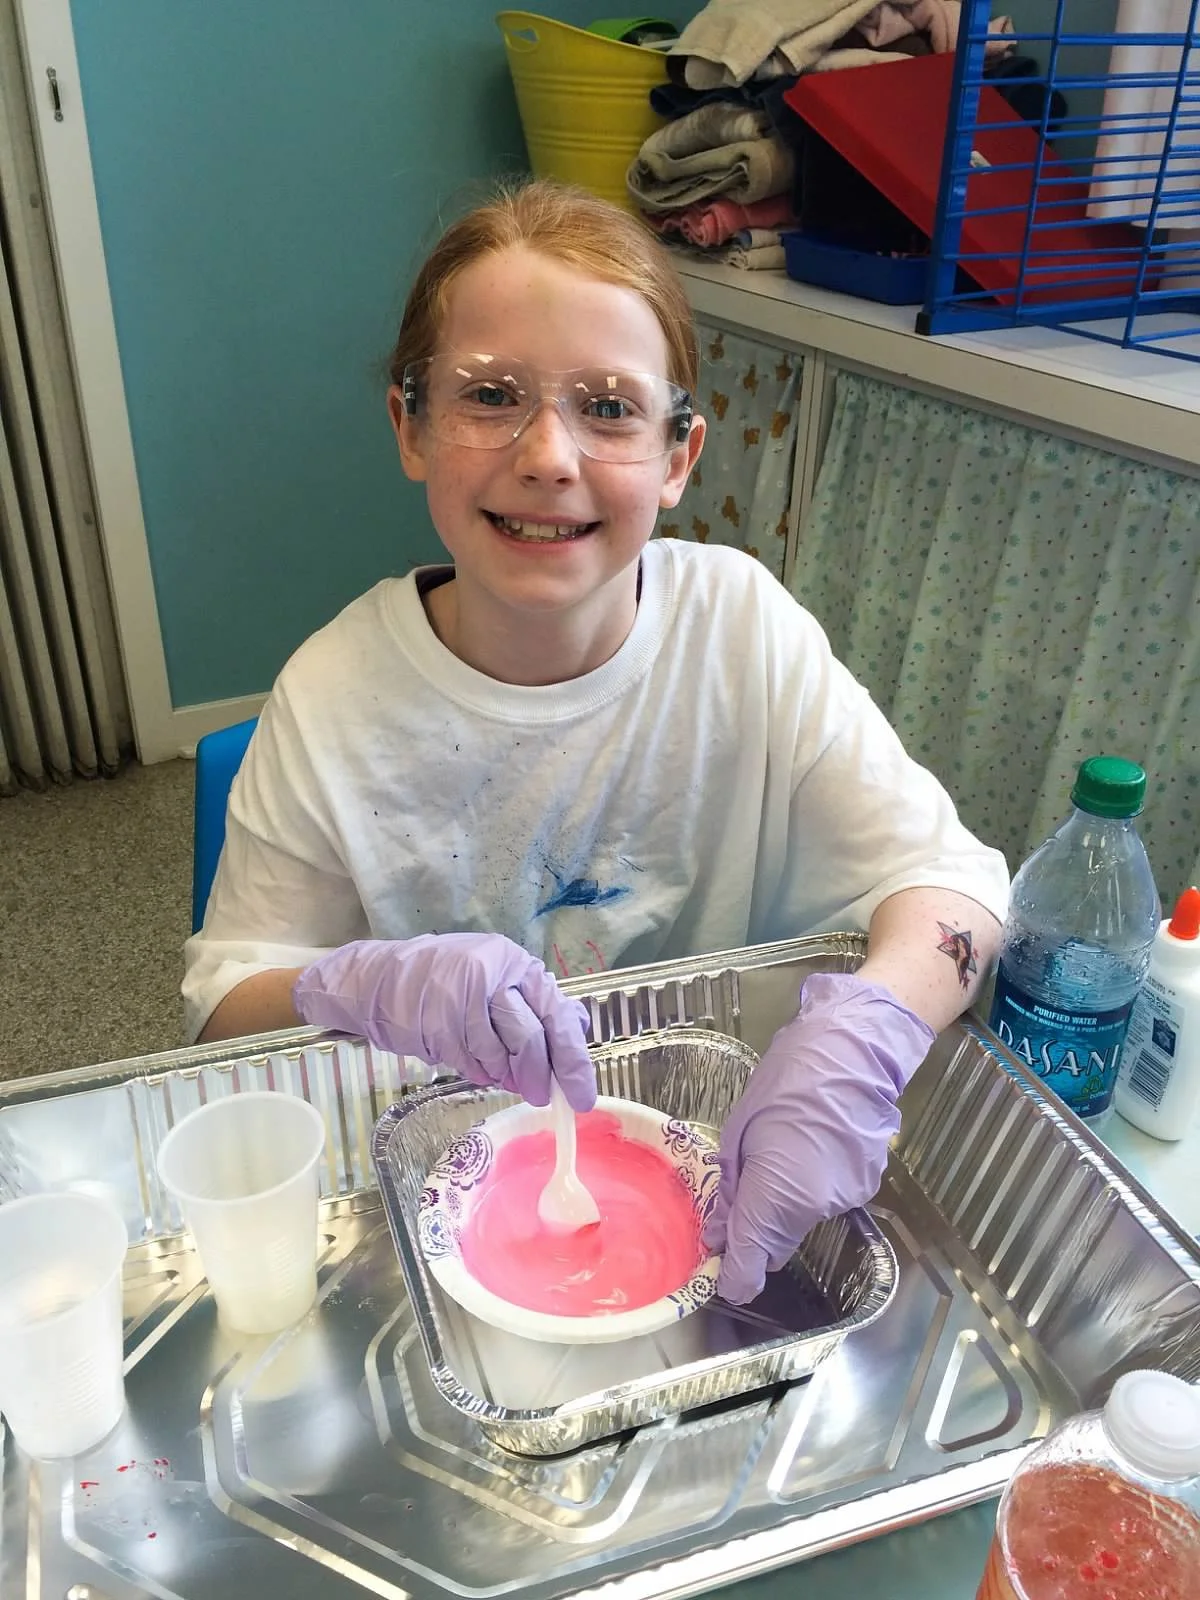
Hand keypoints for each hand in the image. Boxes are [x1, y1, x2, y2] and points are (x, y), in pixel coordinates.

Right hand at [292, 934, 595, 1110]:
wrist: (380, 978)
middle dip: (538, 1077)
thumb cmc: (444, 978)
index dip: (574, 1060)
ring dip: (502, 1076)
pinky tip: (472, 1066)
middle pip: (530, 1038)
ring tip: (496, 1074)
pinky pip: (469, 1063)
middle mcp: (492, 974)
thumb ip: (536, 1001)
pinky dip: (476, 1073)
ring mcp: (461, 997)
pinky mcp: (436, 1022)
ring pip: (498, 1055)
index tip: (583, 1096)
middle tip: (539, 1097)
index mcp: (515, 963)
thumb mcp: (496, 976)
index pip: (557, 1014)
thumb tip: (579, 1026)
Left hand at [704, 972, 934, 1303]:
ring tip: (779, 1159)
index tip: (718, 1271)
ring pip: (800, 1225)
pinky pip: (826, 1203)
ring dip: (783, 1209)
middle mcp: (812, 1210)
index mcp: (775, 1197)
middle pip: (774, 1248)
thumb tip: (717, 1231)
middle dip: (754, 1237)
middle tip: (738, 1200)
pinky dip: (813, 1190)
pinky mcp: (865, 1188)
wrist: (850, 1053)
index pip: (748, 1268)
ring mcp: (844, 1200)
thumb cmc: (785, 1083)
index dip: (731, 1278)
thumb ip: (729, 1190)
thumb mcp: (739, 1132)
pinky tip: (810, 1151)